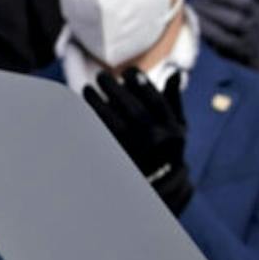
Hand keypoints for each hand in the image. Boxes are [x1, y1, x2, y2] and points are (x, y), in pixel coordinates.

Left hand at [83, 69, 192, 213]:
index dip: (140, 83)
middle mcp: (156, 141)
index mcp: (173, 131)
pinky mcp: (115, 159)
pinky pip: (99, 134)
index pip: (155, 101)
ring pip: (112, 119)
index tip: (128, 72)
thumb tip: (173, 72)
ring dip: (96, 101)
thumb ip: (173, 101)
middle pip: (131, 107)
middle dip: (114, 88)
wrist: (157, 187)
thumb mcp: (176, 129)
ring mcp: (135, 151)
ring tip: (87, 88)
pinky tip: (82, 107)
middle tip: (102, 76)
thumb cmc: (166, 151)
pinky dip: (90, 118)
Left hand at [189, 0, 258, 72]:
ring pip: (234, 20)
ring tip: (194, 1)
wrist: (256, 48)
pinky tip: (194, 18)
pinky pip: (222, 38)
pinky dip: (208, 27)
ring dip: (212, 9)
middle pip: (244, 2)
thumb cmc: (245, 14)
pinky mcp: (236, 48)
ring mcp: (249, 33)